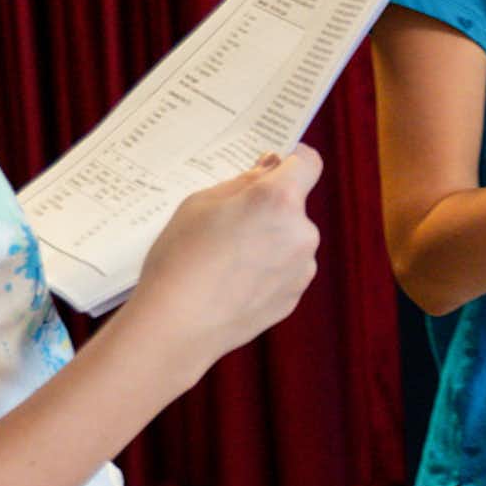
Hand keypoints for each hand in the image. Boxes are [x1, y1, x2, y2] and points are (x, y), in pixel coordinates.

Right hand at [129, 148, 322, 369]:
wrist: (178, 326)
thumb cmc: (182, 258)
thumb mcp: (200, 202)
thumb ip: (243, 183)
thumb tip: (270, 170)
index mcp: (279, 199)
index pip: (308, 162)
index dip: (292, 159)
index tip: (277, 163)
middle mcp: (302, 232)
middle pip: (293, 206)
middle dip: (269, 209)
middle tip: (228, 223)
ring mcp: (303, 268)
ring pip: (289, 241)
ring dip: (268, 242)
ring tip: (225, 259)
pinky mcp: (294, 296)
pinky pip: (284, 271)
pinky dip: (266, 271)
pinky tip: (232, 283)